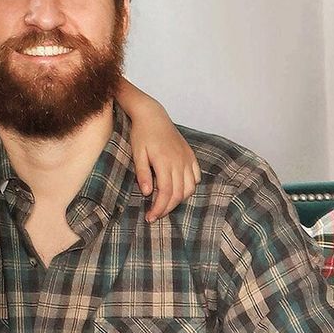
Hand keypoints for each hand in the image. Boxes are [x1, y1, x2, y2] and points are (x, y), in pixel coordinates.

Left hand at [127, 93, 200, 220]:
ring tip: (166, 203)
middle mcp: (179, 161)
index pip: (165, 193)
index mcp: (164, 162)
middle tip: (155, 215)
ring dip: (179, 199)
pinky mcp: (190, 155)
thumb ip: (143, 173)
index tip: (150, 217)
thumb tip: (146, 193)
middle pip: (178, 193)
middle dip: (167, 208)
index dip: (159, 208)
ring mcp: (187, 158)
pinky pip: (196, 176)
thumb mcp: (137, 153)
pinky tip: (179, 189)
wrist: (153, 115)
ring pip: (190, 187)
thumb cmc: (142, 134)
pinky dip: (190, 187)